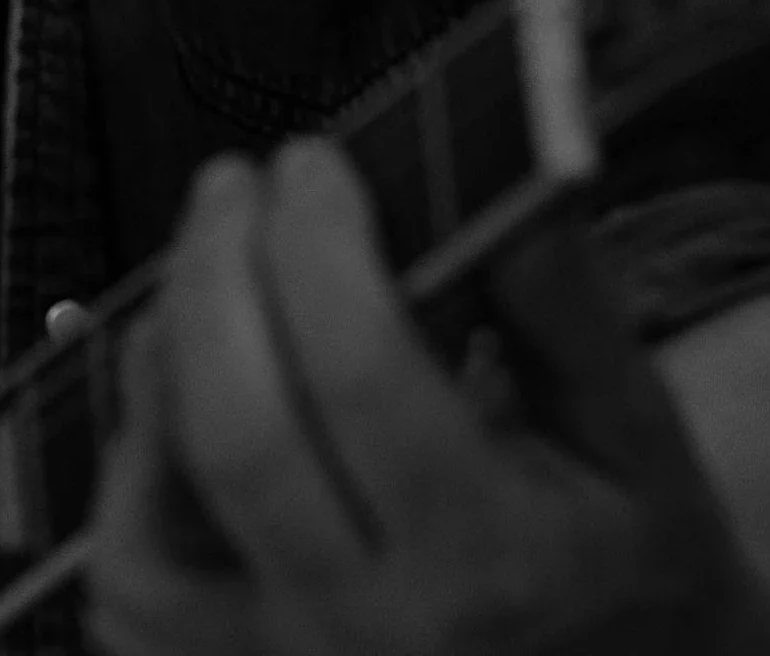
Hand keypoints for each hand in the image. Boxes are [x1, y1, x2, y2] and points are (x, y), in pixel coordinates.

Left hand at [82, 140, 769, 655]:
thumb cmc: (626, 556)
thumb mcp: (639, 433)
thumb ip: (566, 299)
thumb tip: (498, 163)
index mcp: (495, 568)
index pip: (361, 379)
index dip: (317, 246)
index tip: (311, 161)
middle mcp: (373, 639)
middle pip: (236, 438)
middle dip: (214, 277)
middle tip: (233, 186)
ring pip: (150, 516)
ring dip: (161, 364)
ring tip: (210, 279)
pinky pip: (130, 576)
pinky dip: (133, 465)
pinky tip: (181, 390)